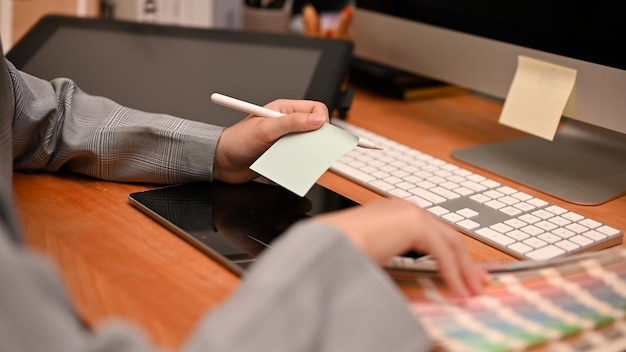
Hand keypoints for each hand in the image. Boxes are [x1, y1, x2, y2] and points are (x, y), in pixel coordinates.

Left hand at [213, 99, 327, 182]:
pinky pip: (300, 158)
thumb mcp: (266, 129)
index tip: (318, 132)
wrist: (222, 163)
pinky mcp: (283, 154)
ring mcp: (285, 140)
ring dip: (306, 152)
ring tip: (294, 155)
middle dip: (316, 138)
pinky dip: (299, 163)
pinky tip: (289, 164)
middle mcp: (286, 123)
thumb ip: (292, 123)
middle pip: (315, 128)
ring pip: (309, 145)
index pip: (315, 109)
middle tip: (310, 147)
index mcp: (284, 109)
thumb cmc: (237, 141)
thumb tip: (317, 120)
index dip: (320, 120)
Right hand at [315, 198, 488, 297]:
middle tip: (477, 281)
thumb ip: (390, 258)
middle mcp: (404, 208)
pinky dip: (452, 272)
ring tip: (472, 290)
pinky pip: (443, 252)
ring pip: (450, 242)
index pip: (431, 233)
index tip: (461, 273)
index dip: (450, 255)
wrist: (329, 243)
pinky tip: (455, 290)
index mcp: (393, 212)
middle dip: (466, 262)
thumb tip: (401, 280)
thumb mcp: (371, 253)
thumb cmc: (340, 249)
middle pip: (447, 236)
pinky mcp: (414, 222)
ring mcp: (410, 212)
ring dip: (464, 269)